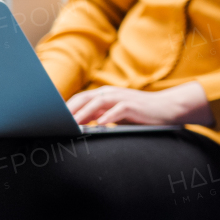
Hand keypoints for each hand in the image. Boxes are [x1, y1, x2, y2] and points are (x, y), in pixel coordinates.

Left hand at [67, 81, 213, 126]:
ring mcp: (123, 98)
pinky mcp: (134, 105)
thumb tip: (79, 126)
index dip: (65, 108)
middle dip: (69, 110)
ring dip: (84, 113)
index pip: (80, 99)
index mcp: (106, 94)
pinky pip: (118, 110)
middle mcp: (111, 93)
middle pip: (85, 98)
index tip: (51, 119)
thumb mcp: (117, 114)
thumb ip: (100, 116)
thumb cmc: (141, 114)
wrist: (168, 108)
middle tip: (55, 122)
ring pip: (98, 103)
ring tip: (72, 124)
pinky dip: (108, 117)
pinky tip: (100, 125)